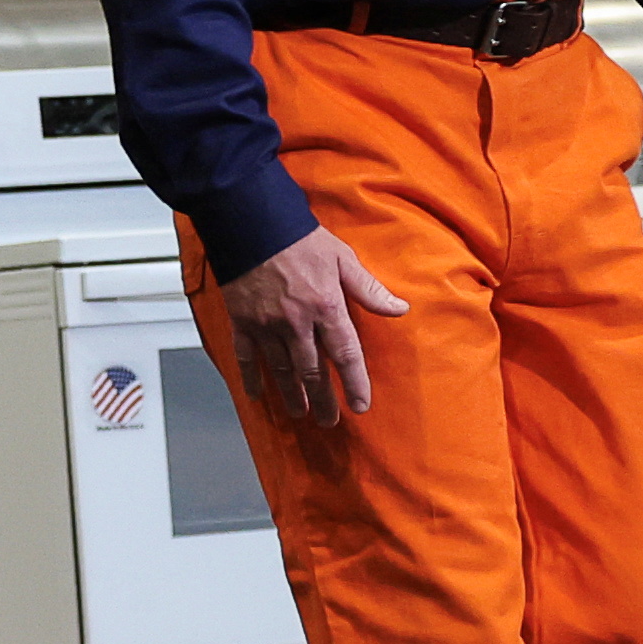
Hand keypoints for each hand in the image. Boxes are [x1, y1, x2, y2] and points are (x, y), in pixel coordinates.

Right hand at [220, 225, 412, 422]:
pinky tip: (256, 395)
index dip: (354, 383)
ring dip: (292, 395)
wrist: (251, 222)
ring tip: (300, 413)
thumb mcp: (343, 257)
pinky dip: (251, 377)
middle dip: (323, 400)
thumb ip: (368, 288)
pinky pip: (246, 356)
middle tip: (329, 421)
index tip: (360, 406)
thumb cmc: (300, 238)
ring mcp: (267, 325)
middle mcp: (296, 323)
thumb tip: (400, 308)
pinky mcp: (242, 321)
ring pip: (281, 370)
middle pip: (312, 371)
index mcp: (326, 307)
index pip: (345, 355)